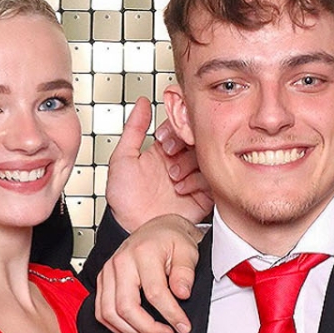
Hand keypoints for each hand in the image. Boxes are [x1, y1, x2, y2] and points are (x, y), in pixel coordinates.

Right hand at [93, 214, 203, 332]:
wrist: (158, 230)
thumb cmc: (171, 240)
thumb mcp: (187, 252)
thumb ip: (185, 273)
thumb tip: (182, 294)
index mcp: (143, 253)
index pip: (154, 293)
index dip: (170, 315)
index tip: (182, 326)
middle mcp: (121, 262)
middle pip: (126, 307)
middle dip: (147, 328)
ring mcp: (108, 272)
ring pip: (109, 312)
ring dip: (131, 330)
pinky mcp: (103, 280)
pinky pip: (100, 311)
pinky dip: (114, 325)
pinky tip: (132, 328)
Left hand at [104, 96, 211, 230]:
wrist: (132, 229)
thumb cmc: (125, 200)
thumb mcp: (122, 159)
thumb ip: (133, 129)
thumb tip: (141, 103)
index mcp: (162, 151)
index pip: (178, 127)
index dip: (174, 129)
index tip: (163, 139)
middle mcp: (179, 162)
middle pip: (195, 140)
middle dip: (183, 146)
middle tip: (170, 155)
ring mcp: (191, 178)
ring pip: (204, 158)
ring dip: (188, 165)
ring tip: (173, 178)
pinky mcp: (202, 195)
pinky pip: (211, 180)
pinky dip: (196, 182)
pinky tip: (182, 189)